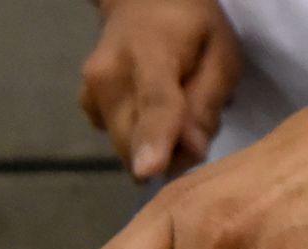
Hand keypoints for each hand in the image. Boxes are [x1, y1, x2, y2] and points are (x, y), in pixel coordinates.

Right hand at [80, 0, 240, 178]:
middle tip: (196, 129)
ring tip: (176, 113)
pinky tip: (152, 112)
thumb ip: (207, 103)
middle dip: (169, 153)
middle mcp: (109, 75)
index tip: (148, 172)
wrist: (142, 2)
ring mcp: (91, 91)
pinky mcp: (87, 106)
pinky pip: (119, 140)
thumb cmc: (192, 28)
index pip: (154, 101)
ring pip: (126, 147)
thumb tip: (193, 151)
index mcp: (150, 52)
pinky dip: (140, 137)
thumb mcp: (220, 57)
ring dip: (156, 146)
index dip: (153, 138)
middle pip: (136, 140)